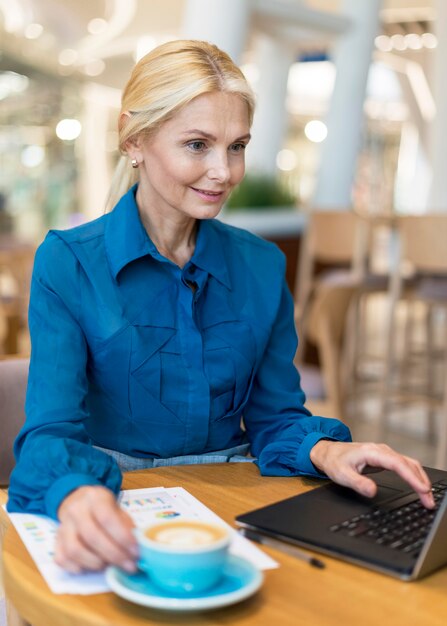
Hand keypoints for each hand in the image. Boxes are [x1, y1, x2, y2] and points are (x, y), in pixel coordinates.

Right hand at [55, 486, 137, 573]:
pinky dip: (77, 567)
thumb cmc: (103, 509)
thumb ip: (126, 526)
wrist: (77, 501)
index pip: (107, 518)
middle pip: (92, 536)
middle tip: (129, 566)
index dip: (122, 538)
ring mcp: (63, 526)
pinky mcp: (55, 541)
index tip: (136, 552)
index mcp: (95, 498)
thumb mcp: (118, 509)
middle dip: (114, 555)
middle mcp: (76, 510)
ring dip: (95, 563)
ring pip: (74, 550)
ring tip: (109, 566)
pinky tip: (90, 567)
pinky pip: (62, 559)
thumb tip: (138, 547)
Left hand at [309, 441, 434, 508]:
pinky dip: (414, 476)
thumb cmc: (334, 461)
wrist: (328, 451)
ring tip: (427, 497)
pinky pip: (404, 465)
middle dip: (421, 482)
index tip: (422, 489)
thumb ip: (357, 483)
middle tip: (429, 501)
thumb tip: (372, 491)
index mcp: (372, 452)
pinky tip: (419, 485)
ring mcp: (384, 453)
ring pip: (408, 464)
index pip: (397, 464)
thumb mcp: (341, 475)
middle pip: (408, 464)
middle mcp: (381, 450)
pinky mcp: (385, 458)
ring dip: (420, 479)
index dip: (411, 477)